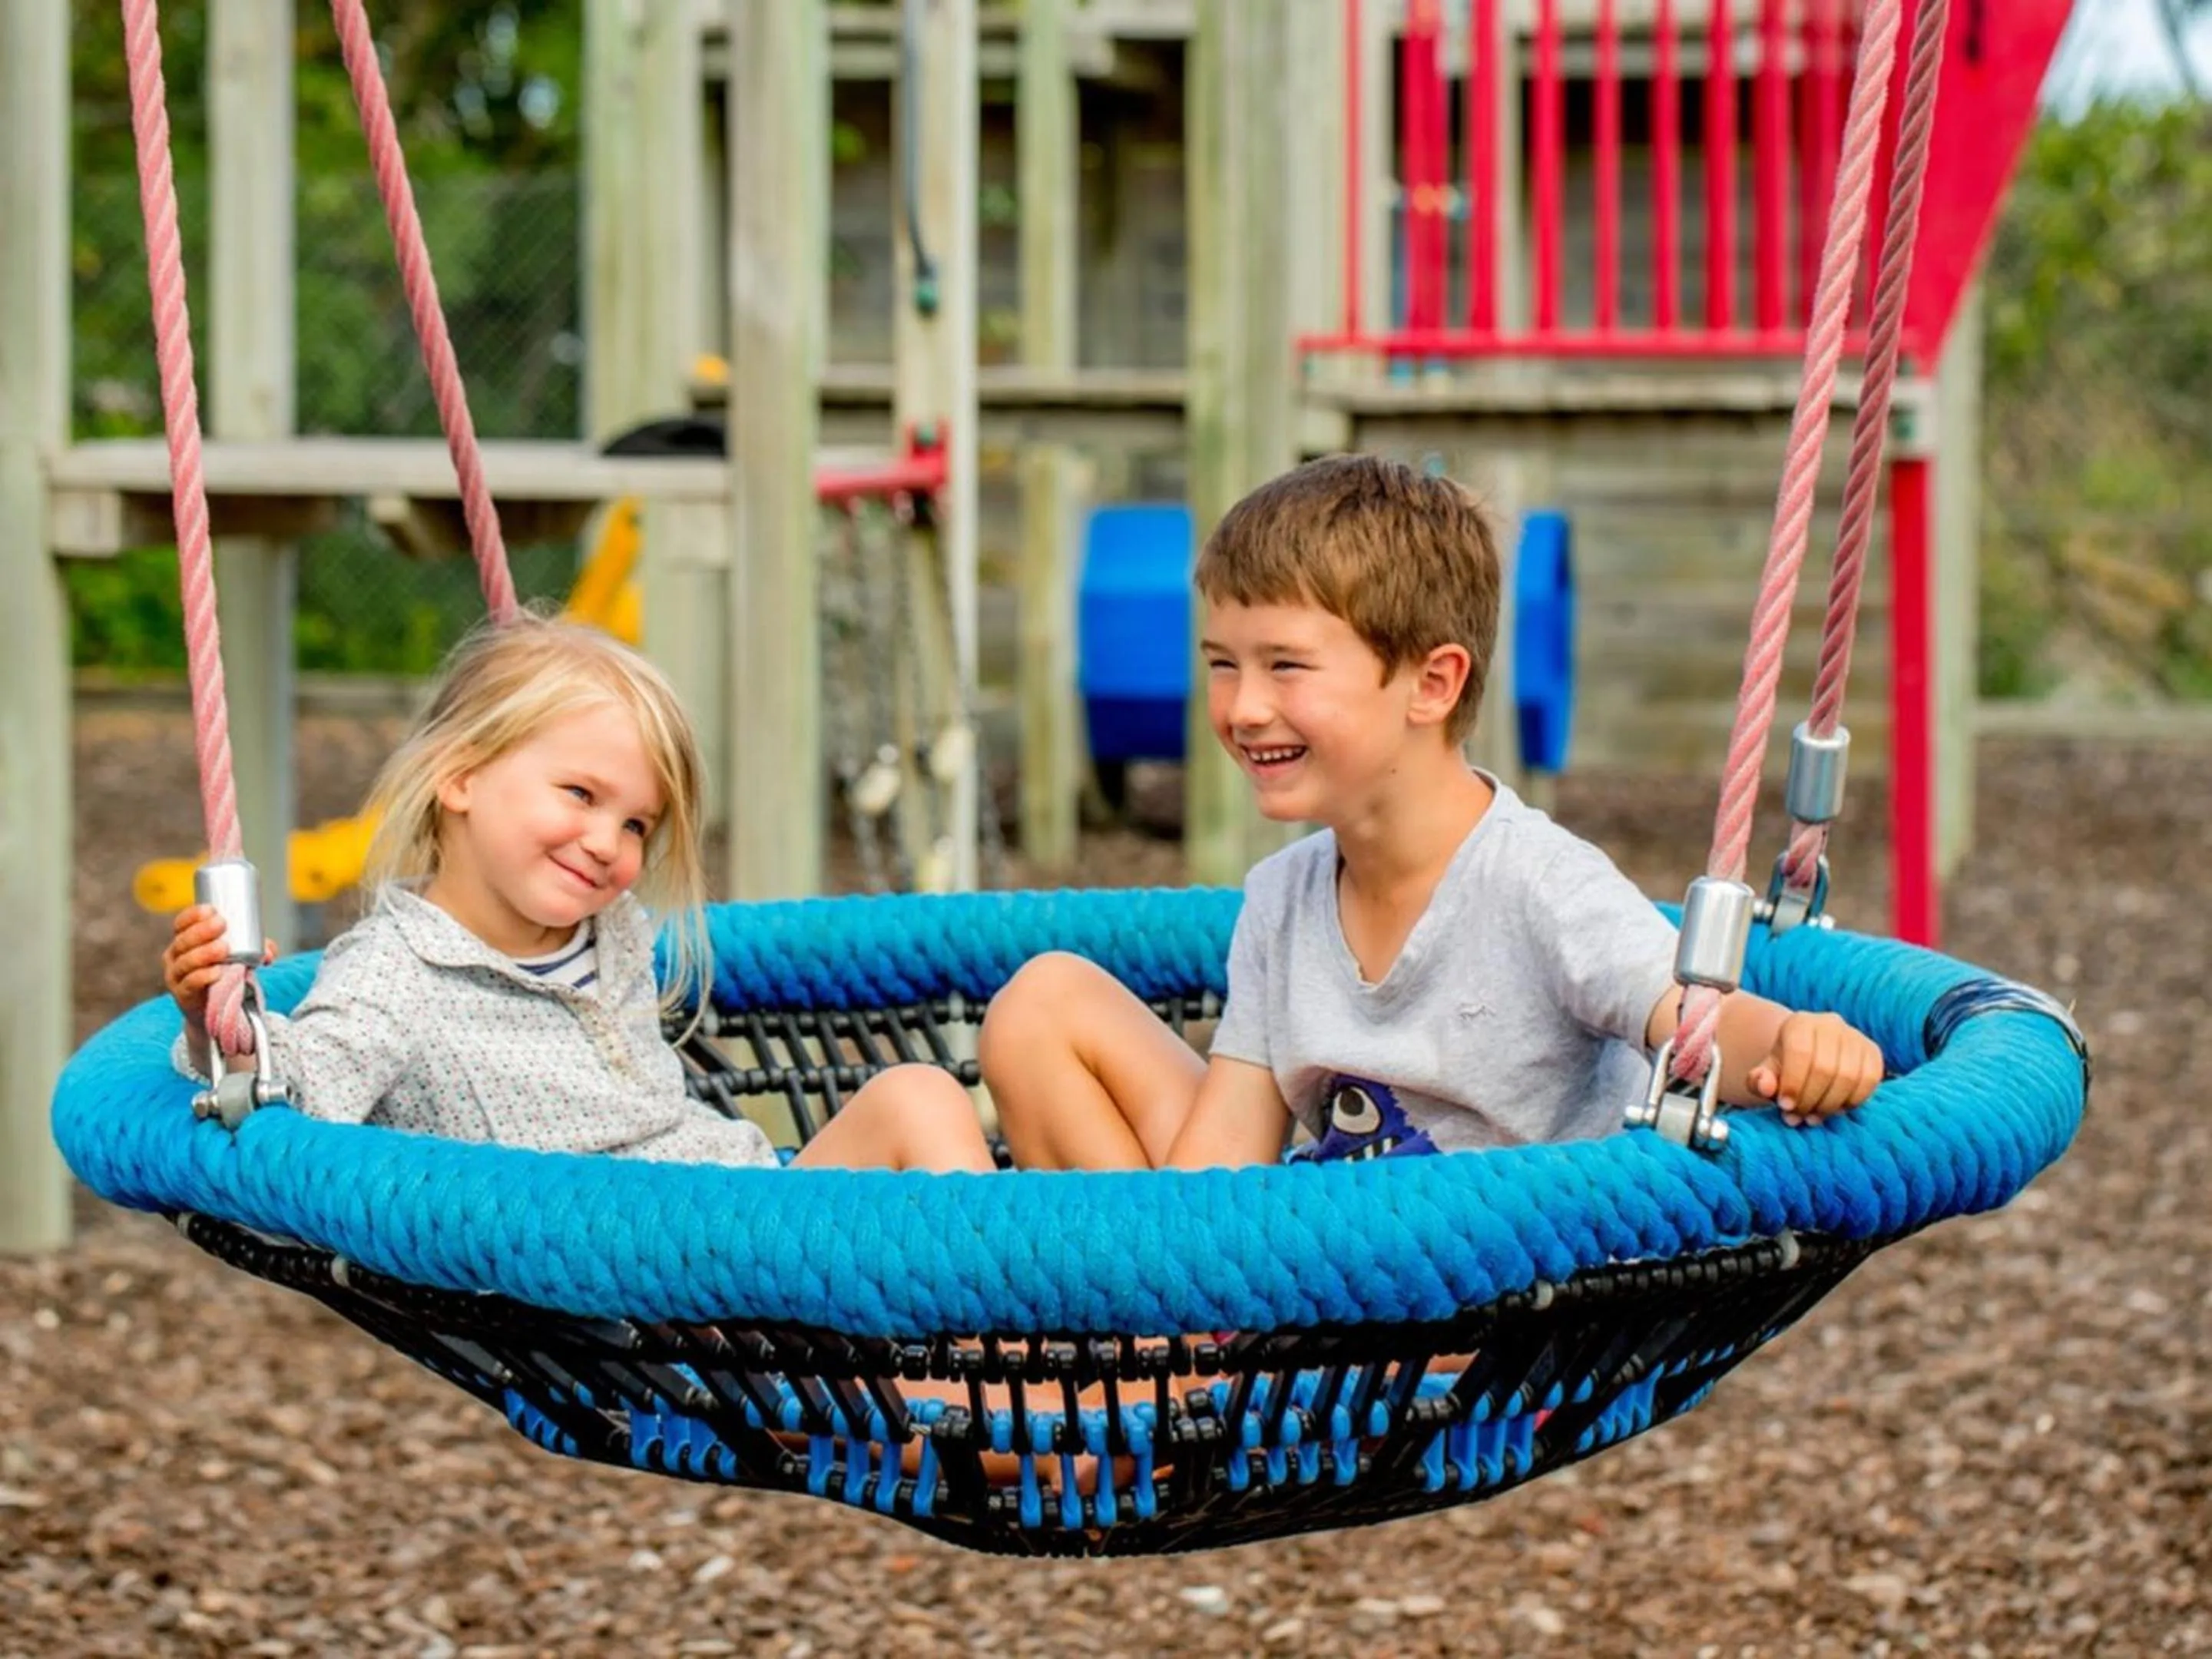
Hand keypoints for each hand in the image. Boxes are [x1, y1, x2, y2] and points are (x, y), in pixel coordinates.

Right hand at [163, 905, 274, 1031]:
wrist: (214, 1007)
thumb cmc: (223, 973)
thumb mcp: (236, 956)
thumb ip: (256, 949)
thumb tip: (269, 952)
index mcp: (184, 942)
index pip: (181, 924)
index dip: (193, 915)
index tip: (211, 910)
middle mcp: (175, 957)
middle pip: (183, 941)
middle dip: (201, 931)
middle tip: (221, 924)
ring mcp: (176, 976)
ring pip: (185, 962)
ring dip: (204, 953)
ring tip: (223, 948)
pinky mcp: (183, 995)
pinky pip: (190, 983)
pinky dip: (203, 976)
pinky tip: (217, 972)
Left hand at [1748, 1010, 1883, 1127]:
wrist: (1810, 1055)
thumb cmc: (1785, 1067)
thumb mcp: (1766, 1072)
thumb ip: (1758, 1080)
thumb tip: (1765, 1086)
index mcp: (1799, 1023)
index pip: (1800, 1052)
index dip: (1793, 1084)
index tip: (1785, 1106)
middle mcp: (1830, 1024)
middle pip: (1825, 1068)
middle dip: (1811, 1100)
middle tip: (1799, 1116)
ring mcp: (1855, 1036)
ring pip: (1850, 1076)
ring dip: (1831, 1105)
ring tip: (1814, 1117)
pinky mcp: (1873, 1051)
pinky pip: (1870, 1080)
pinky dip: (1853, 1101)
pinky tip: (1836, 1110)